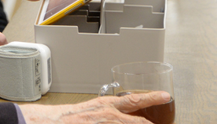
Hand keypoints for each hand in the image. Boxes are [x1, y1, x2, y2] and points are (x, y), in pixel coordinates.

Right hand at [19, 91, 170, 122]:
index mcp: (107, 106)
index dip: (153, 98)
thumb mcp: (89, 111)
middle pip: (143, 122)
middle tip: (162, 122)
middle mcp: (112, 116)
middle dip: (153, 123)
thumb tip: (115, 117)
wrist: (50, 122)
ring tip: (149, 122)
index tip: (166, 96)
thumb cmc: (65, 118)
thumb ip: (105, 114)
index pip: (136, 99)